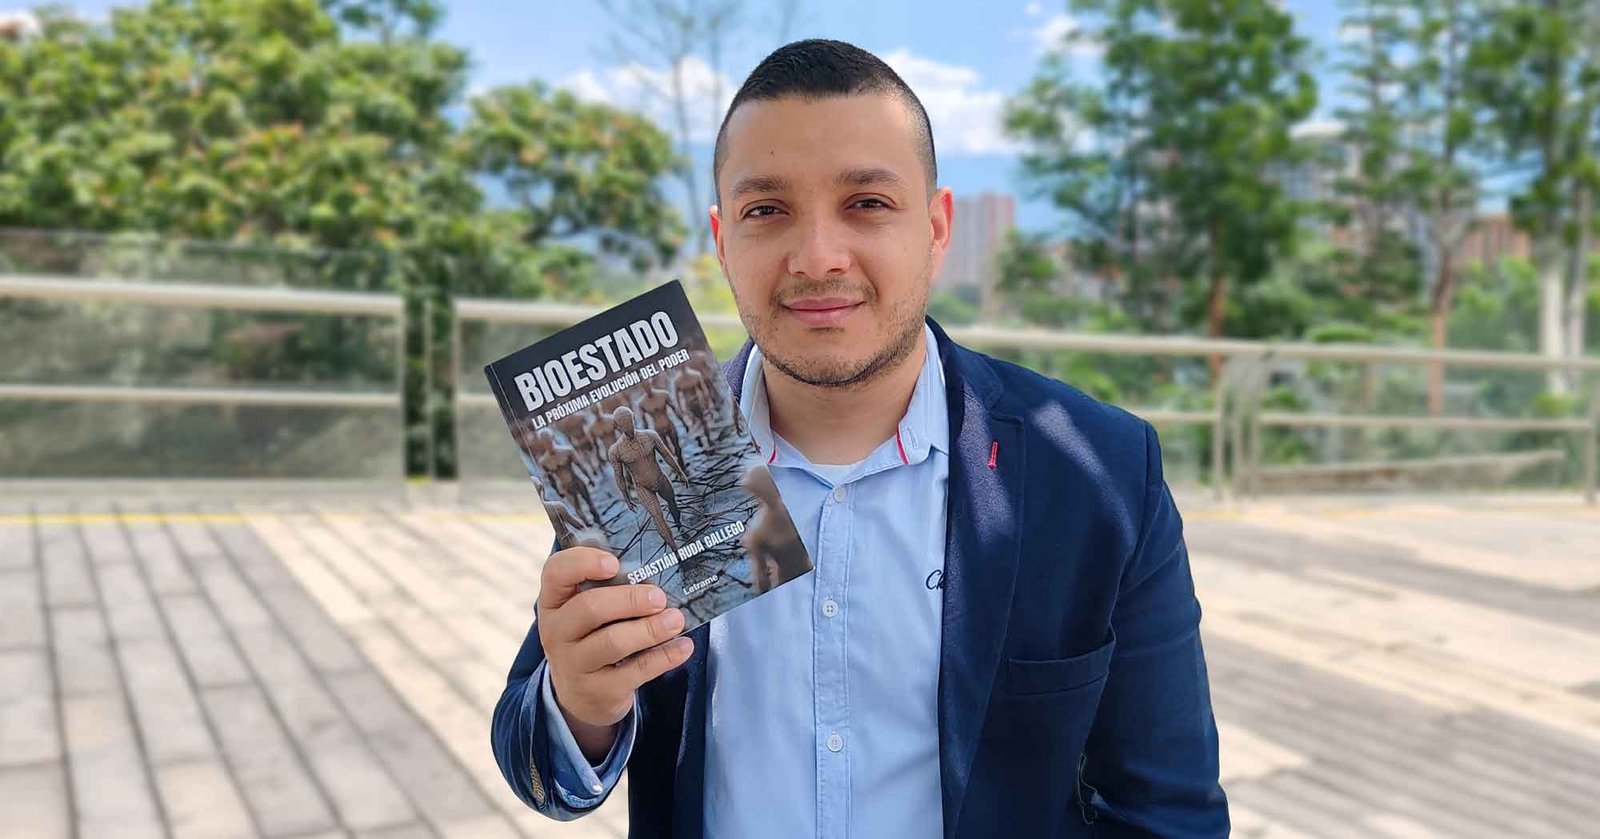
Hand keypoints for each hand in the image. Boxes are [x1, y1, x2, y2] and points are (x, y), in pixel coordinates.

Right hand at [538, 547, 692, 760]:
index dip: (583, 563)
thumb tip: (656, 570)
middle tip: (659, 597)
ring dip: (650, 629)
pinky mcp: (598, 690)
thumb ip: (608, 588)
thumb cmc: (591, 635)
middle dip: (629, 600)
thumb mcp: (585, 611)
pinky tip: (683, 646)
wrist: (581, 695)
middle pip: (590, 608)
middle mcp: (556, 632)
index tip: (614, 563)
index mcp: (554, 601)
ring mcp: (573, 664)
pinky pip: (635, 671)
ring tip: (676, 620)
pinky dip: (664, 656)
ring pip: (613, 642)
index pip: (556, 572)